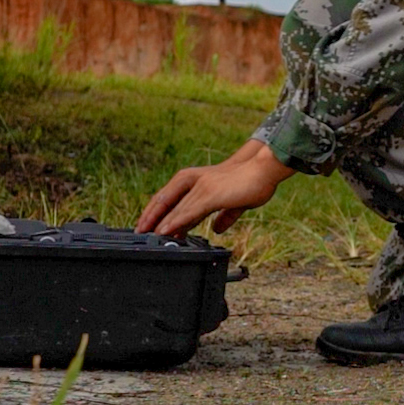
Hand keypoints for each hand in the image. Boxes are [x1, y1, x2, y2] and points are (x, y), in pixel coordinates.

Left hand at [135, 139, 293, 237]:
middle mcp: (193, 180)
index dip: (156, 211)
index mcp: (196, 179)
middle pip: (164, 200)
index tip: (146, 225)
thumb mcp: (232, 201)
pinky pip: (187, 212)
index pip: (168, 196)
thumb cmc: (251, 180)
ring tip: (148, 236)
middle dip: (150, 217)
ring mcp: (201, 187)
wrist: (264, 168)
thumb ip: (224, 215)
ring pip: (174, 208)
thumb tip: (217, 228)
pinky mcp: (210, 195)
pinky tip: (165, 231)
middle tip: (138, 232)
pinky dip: (174, 222)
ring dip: (159, 223)